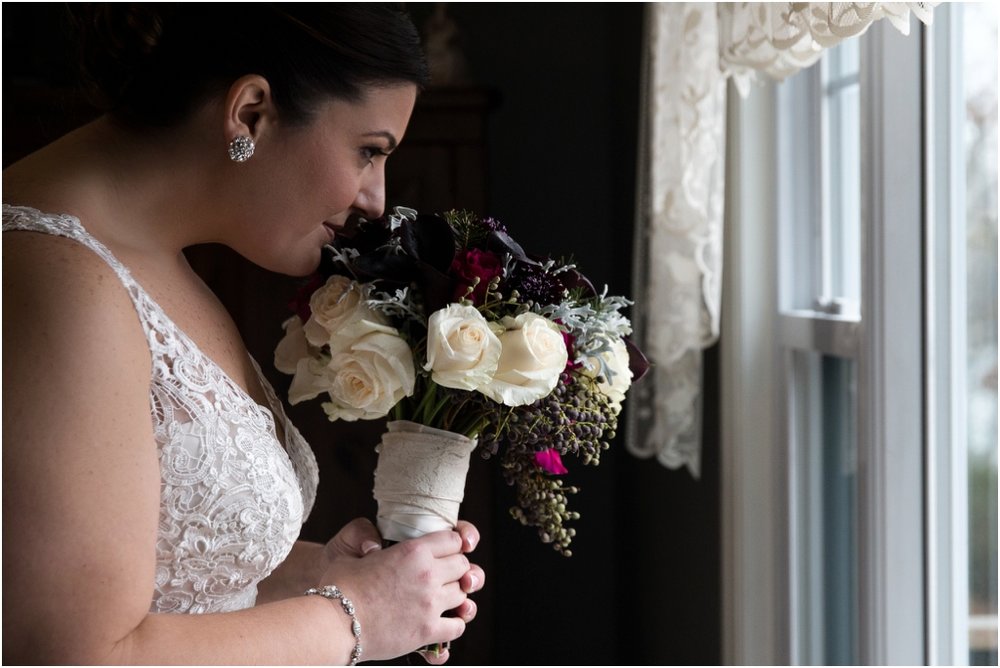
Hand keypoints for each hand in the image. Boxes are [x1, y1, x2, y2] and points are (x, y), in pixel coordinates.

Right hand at [316, 520, 484, 662]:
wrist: (334, 624)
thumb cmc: (338, 589)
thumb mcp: (352, 554)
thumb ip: (369, 545)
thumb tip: (375, 548)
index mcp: (413, 551)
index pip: (454, 539)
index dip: (451, 545)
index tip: (445, 553)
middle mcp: (427, 574)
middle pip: (463, 565)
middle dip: (455, 570)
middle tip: (443, 577)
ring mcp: (430, 603)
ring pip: (463, 594)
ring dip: (454, 597)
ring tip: (440, 600)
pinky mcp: (428, 630)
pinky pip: (458, 625)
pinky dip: (453, 624)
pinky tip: (441, 623)